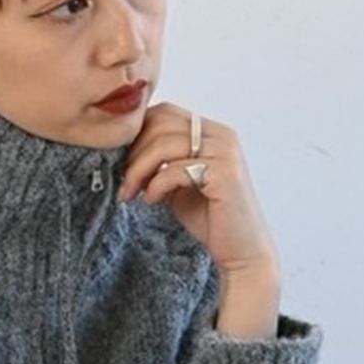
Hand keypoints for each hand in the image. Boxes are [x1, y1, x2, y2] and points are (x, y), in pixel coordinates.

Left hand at [118, 100, 280, 281]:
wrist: (241, 250)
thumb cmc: (209, 217)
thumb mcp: (177, 183)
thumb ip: (158, 163)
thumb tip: (122, 152)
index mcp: (211, 132)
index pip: (165, 112)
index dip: (137, 134)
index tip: (122, 162)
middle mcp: (221, 135)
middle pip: (161, 122)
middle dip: (133, 152)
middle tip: (123, 181)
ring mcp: (225, 152)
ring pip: (164, 144)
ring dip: (138, 170)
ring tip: (130, 193)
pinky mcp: (224, 174)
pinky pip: (175, 170)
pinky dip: (155, 186)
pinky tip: (152, 201)